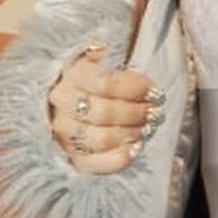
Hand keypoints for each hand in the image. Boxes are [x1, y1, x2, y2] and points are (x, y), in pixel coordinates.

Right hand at [49, 44, 163, 173]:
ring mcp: (64, 132)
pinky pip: (95, 163)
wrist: (74, 100)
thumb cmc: (98, 79)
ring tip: (147, 127)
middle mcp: (62, 104)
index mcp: (72, 75)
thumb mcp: (104, 59)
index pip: (105, 83)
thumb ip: (113, 58)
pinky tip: (135, 148)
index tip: (153, 91)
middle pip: (104, 113)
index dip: (134, 88)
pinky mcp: (72, 157)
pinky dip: (119, 158)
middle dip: (136, 113)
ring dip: (131, 133)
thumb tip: (124, 53)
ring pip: (101, 138)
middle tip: (154, 112)